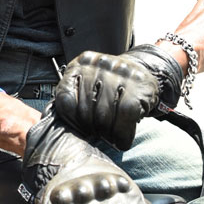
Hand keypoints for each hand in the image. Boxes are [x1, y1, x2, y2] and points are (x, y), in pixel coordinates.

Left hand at [53, 45, 182, 150]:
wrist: (145, 72)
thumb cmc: (111, 86)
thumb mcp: (88, 86)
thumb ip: (73, 101)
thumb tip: (58, 127)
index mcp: (80, 64)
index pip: (65, 98)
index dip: (70, 120)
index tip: (79, 130)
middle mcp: (98, 64)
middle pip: (85, 110)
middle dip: (91, 129)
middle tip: (98, 135)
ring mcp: (119, 72)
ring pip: (104, 114)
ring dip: (107, 134)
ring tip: (110, 137)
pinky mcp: (138, 84)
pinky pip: (126, 115)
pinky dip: (123, 134)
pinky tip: (122, 139)